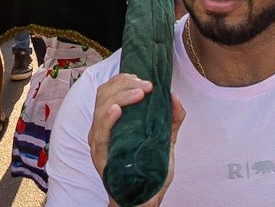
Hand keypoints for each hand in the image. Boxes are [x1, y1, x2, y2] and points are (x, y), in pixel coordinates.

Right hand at [85, 72, 184, 199]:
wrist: (144, 200)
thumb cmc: (149, 171)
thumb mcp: (164, 142)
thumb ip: (170, 121)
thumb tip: (175, 97)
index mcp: (112, 121)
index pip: (110, 90)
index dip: (124, 80)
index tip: (145, 79)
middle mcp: (102, 128)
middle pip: (104, 94)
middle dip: (124, 84)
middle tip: (146, 86)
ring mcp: (99, 142)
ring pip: (100, 109)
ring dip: (120, 97)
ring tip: (139, 94)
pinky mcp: (100, 157)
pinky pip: (99, 134)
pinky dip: (107, 119)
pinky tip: (117, 110)